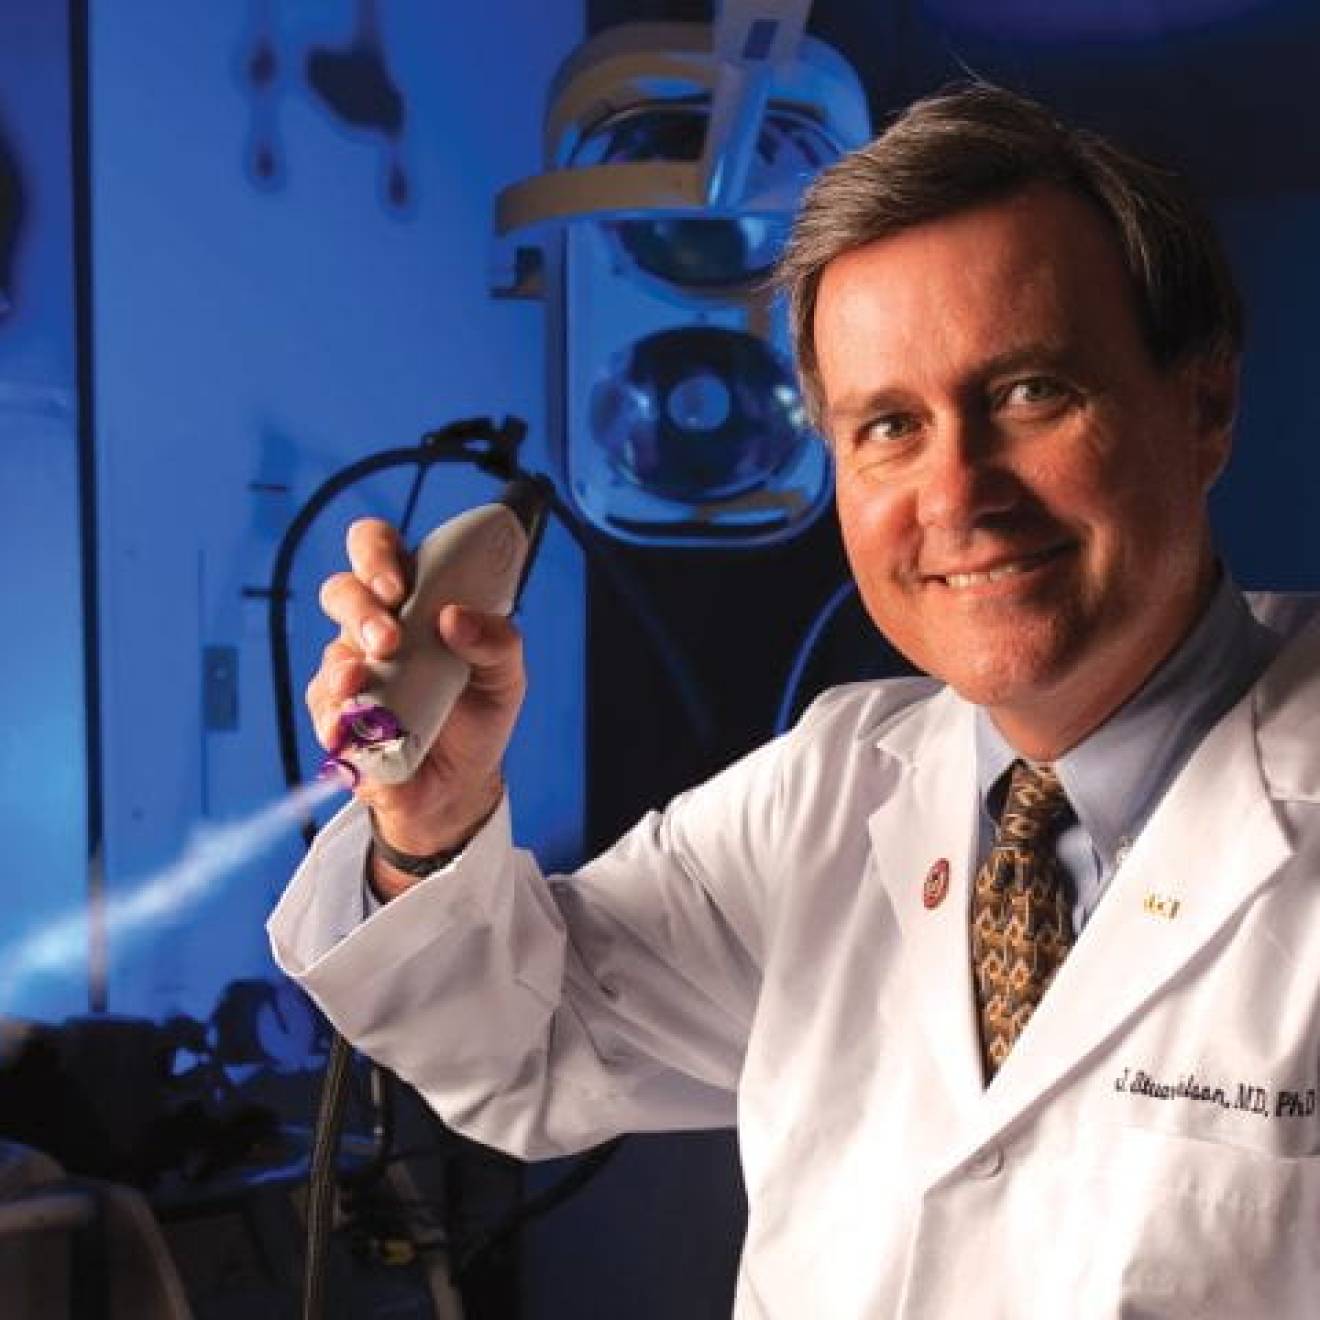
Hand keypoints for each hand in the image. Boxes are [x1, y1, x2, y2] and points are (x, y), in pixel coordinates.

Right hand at [307, 518, 524, 894]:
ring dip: (345, 666)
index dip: (375, 553)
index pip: (378, 550)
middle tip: (389, 639)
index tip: (397, 584)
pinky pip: (324, 710)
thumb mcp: (505, 675)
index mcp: (415, 600)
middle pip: (342, 591)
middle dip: (360, 610)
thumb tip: (456, 618)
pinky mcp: (336, 718)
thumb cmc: (478, 715)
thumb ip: (497, 641)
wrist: (459, 784)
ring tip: (364, 682)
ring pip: (330, 653)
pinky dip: (338, 718)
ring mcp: (351, 672)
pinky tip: (353, 726)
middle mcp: (375, 628)